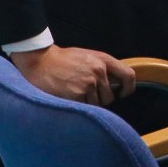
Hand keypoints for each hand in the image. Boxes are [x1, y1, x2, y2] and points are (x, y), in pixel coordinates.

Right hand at [13, 45, 135, 106]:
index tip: (123, 94)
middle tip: (84, 93)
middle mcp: (98, 71)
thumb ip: (101, 68)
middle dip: (99, 100)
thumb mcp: (87, 57)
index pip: (128, 76)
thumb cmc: (61, 60)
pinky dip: (78, 107)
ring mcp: (88, 83)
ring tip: (73, 93)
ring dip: (87, 104)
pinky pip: (85, 109)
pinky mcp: (77, 95)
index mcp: (103, 60)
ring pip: (97, 105)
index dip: (128, 88)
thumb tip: (115, 84)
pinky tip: (68, 98)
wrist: (39, 61)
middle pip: (110, 97)